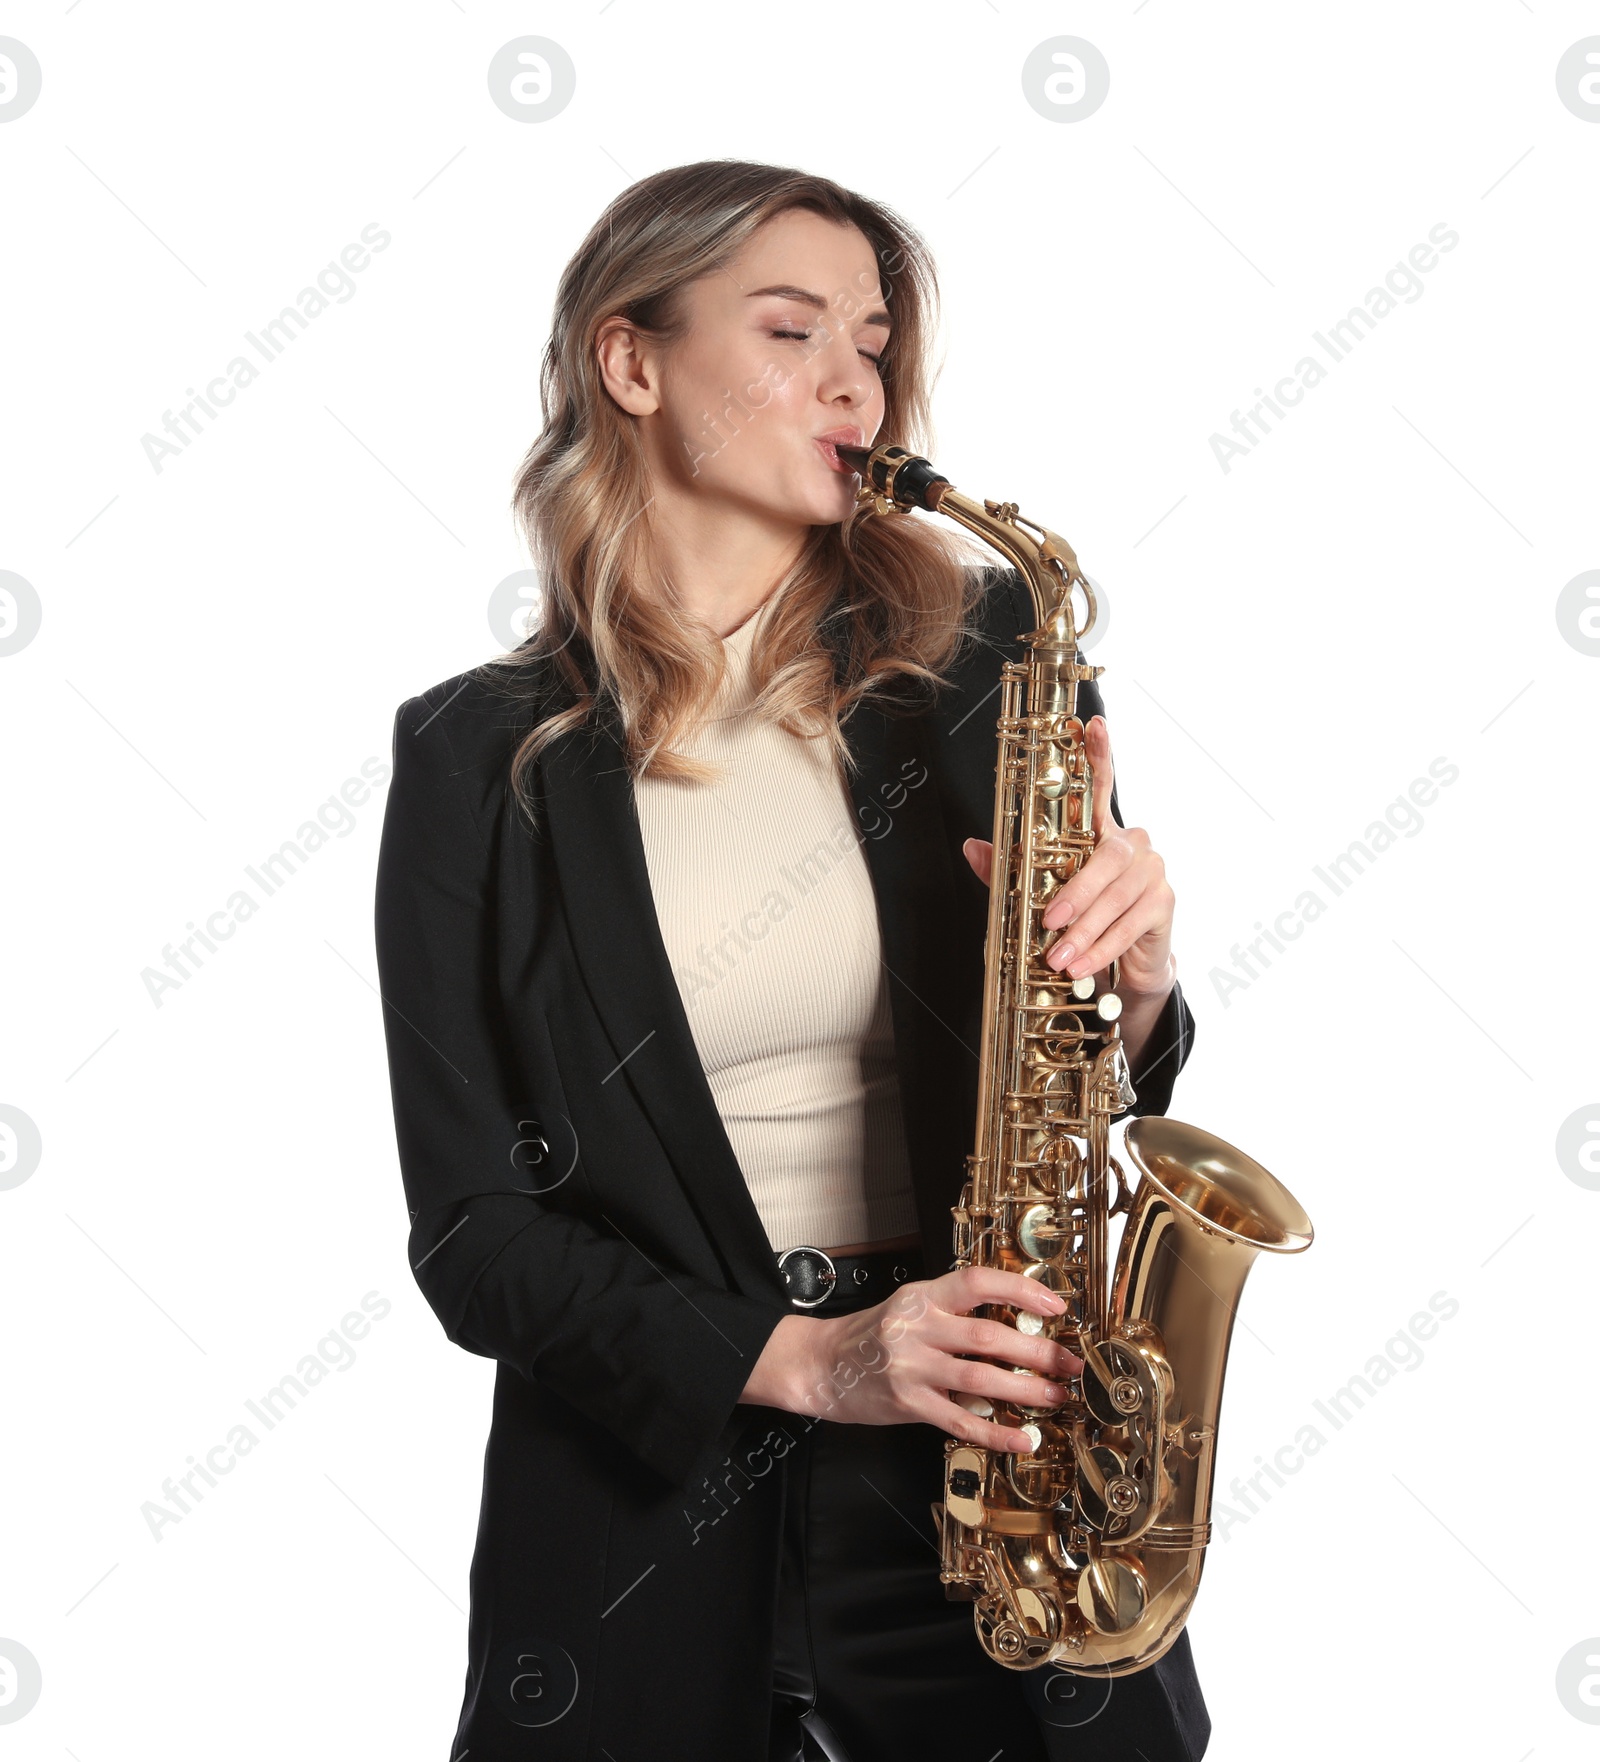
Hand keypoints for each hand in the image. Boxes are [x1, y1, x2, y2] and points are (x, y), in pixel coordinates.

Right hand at [741, 1268, 1084, 1454]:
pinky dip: (995, 1432)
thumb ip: (952, 1311)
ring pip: (980, 1378)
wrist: (820, 1364)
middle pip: (988, 1336)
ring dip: (1026, 1389)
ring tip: (1056, 1396)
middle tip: (1070, 1362)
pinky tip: (1021, 1438)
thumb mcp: (909, 1306)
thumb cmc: (870, 1335)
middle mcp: (917, 1327)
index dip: (1019, 1291)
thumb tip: (1014, 1323)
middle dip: (1038, 1351)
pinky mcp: (908, 1403)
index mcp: (921, 1297)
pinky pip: (960, 1420)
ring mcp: (911, 1367)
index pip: (976, 1283)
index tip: (1055, 1305)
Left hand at [961, 714, 1175, 1000]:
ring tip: (1058, 955)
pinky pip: (1130, 925)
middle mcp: (1131, 844)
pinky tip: (1081, 965)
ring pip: (1118, 894)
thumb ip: (1006, 872)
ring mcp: (1151, 872)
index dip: (1098, 754)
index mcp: (1099, 832)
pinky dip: (1101, 948)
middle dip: (1077, 890)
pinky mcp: (1163, 904)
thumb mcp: (1036, 894)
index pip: (1100, 786)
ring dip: (1085, 929)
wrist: (1123, 968)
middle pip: (1109, 854)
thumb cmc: (1079, 919)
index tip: (1092, 723)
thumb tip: (973, 847)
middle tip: (1049, 920)